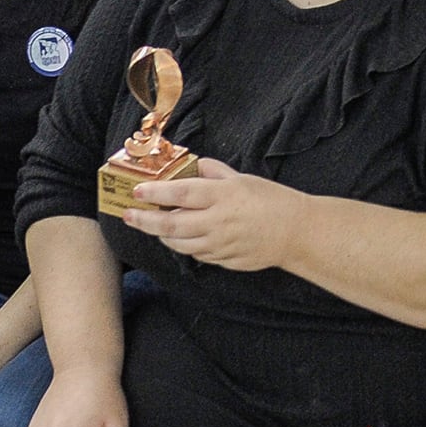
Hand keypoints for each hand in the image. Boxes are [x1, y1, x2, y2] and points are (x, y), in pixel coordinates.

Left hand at [123, 159, 309, 271]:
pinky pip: (196, 254)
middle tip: (129, 215)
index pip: (181, 192)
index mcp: (223, 196)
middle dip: (145, 220)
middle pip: (171, 223)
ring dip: (161, 234)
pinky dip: (184, 245)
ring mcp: (220, 244)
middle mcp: (218, 221)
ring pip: (179, 244)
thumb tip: (192, 166)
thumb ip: (214, 172)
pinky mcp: (224, 260)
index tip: (137, 191)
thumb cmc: (272, 200)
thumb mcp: (243, 178)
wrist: (296, 232)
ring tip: (152, 226)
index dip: (156, 192)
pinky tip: (181, 237)